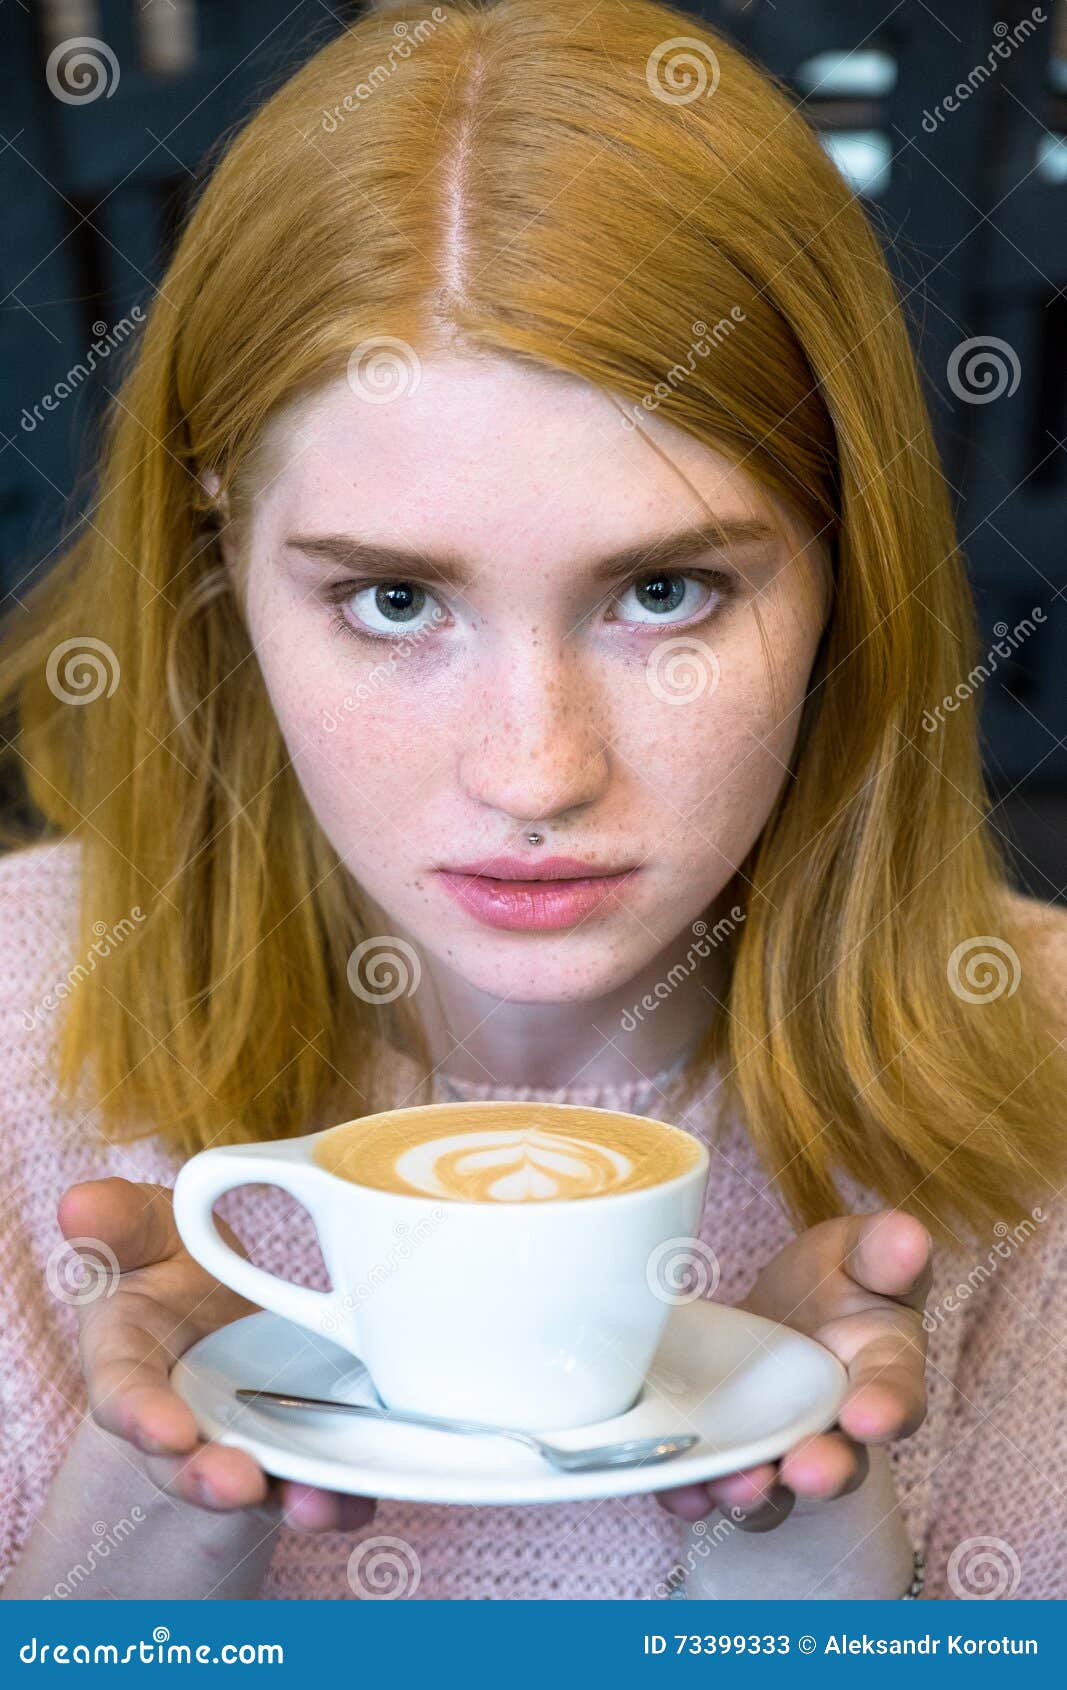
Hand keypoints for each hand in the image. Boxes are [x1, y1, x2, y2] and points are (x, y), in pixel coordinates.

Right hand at [59, 1177, 376, 1532]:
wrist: (216, 1301)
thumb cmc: (170, 1264)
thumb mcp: (144, 1231)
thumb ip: (117, 1223)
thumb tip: (78, 1202)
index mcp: (131, 1366)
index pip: (126, 1397)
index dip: (143, 1417)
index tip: (168, 1432)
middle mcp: (184, 1420)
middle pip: (190, 1464)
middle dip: (212, 1477)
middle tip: (239, 1483)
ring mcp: (243, 1440)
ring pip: (262, 1485)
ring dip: (287, 1500)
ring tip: (314, 1506)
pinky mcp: (298, 1450)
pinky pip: (320, 1485)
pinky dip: (342, 1498)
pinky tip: (360, 1499)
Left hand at [655, 1209, 930, 1530]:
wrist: (778, 1315)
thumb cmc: (831, 1282)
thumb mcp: (854, 1251)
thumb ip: (880, 1250)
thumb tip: (910, 1237)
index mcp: (883, 1370)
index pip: (896, 1395)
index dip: (885, 1410)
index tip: (865, 1416)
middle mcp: (839, 1427)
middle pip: (840, 1462)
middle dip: (824, 1470)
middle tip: (803, 1471)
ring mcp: (783, 1451)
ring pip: (777, 1490)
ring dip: (755, 1494)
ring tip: (734, 1487)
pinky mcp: (729, 1459)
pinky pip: (711, 1489)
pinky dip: (692, 1493)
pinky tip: (677, 1489)